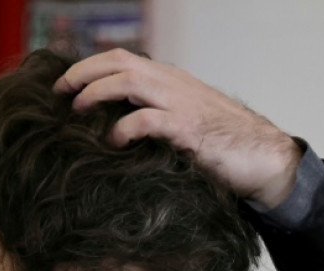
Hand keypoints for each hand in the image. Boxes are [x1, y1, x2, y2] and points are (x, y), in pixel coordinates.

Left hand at [54, 49, 300, 208]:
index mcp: (171, 81)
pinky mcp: (189, 130)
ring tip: (77, 111)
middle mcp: (173, 85)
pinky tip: (112, 142)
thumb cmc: (222, 143)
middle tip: (59, 92)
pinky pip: (147, 119)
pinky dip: (123, 128)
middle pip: (119, 63)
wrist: (264, 158)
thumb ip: (155, 115)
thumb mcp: (184, 121)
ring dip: (96, 93)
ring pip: (129, 82)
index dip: (89, 68)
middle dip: (83, 73)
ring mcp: (182, 104)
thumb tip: (114, 126)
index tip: (64, 85)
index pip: (123, 60)